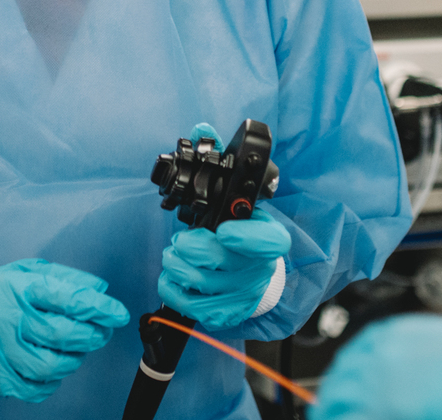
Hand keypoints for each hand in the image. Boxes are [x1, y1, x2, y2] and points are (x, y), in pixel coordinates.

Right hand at [0, 258, 128, 401]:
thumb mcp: (24, 272)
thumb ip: (63, 278)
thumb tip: (99, 290)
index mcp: (19, 287)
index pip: (69, 298)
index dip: (99, 308)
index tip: (118, 313)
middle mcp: (9, 318)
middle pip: (65, 334)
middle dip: (92, 335)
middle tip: (100, 332)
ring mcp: (0, 351)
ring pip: (53, 365)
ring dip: (73, 359)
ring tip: (74, 349)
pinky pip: (34, 388)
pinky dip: (51, 381)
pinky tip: (51, 368)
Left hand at [156, 123, 290, 327]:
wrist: (250, 274)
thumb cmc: (239, 230)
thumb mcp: (235, 196)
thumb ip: (221, 161)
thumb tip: (203, 128)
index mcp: (269, 237)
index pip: (270, 241)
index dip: (247, 238)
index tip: (223, 231)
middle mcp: (260, 268)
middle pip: (222, 262)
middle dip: (191, 246)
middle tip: (183, 240)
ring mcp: (243, 294)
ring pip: (200, 283)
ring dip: (176, 264)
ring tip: (175, 254)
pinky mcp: (224, 313)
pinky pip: (189, 305)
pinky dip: (172, 287)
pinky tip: (173, 276)